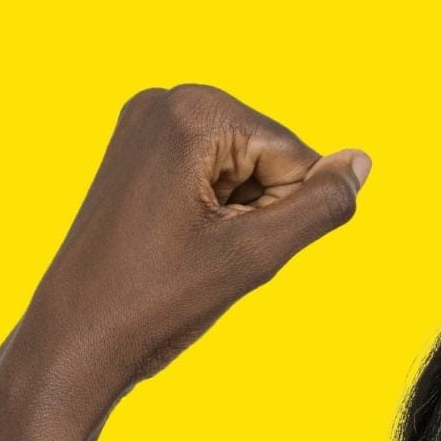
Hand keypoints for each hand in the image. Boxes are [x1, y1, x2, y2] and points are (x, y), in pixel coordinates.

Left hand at [18, 84, 371, 413]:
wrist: (79, 339)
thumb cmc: (155, 302)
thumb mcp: (254, 256)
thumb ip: (319, 206)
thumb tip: (362, 164)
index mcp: (192, 111)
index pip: (293, 155)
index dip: (280, 216)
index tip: (224, 248)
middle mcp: (165, 101)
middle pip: (267, 157)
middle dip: (256, 213)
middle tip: (205, 254)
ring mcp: (145, 125)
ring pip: (242, 172)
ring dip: (236, 219)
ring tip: (187, 252)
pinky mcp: (138, 154)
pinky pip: (210, 177)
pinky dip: (212, 216)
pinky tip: (178, 244)